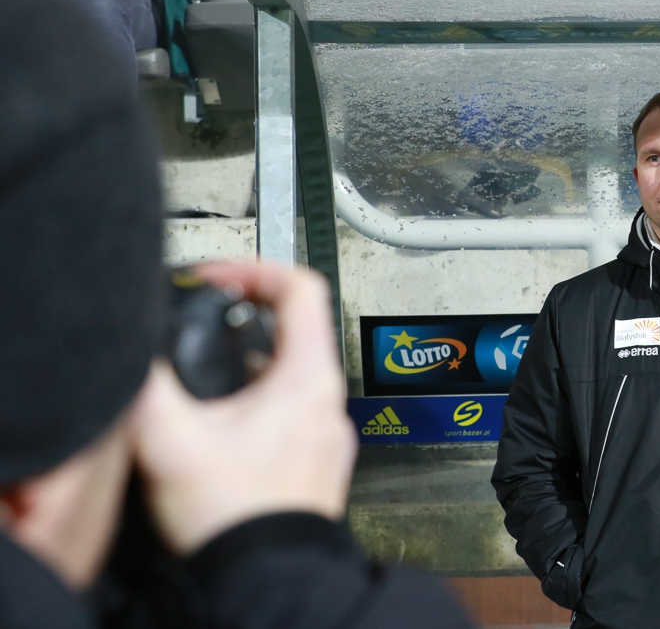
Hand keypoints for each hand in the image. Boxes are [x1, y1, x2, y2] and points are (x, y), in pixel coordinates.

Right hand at [131, 262, 356, 554]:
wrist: (265, 581)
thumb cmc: (236, 518)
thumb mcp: (172, 440)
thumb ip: (149, 383)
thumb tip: (139, 351)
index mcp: (309, 380)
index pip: (301, 288)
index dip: (255, 270)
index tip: (219, 279)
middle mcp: (328, 403)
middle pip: (295, 329)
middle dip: (242, 321)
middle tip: (202, 326)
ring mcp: (327, 434)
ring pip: (291, 373)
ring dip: (247, 366)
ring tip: (205, 383)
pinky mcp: (316, 462)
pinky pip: (291, 412)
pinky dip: (258, 404)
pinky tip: (221, 429)